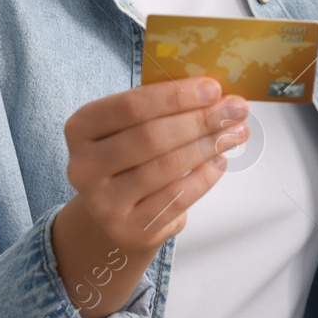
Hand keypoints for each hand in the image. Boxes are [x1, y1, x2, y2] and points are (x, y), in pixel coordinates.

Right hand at [52, 76, 247, 317]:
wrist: (116, 215)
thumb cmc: (131, 157)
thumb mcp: (132, 127)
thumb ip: (162, 108)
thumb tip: (217, 96)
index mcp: (81, 128)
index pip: (130, 106)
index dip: (175, 96)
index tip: (214, 88)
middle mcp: (84, 166)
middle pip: (151, 137)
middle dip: (200, 120)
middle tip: (236, 110)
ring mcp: (104, 203)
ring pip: (167, 167)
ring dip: (209, 145)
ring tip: (236, 132)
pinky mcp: (130, 228)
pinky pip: (177, 197)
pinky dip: (205, 176)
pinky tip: (220, 160)